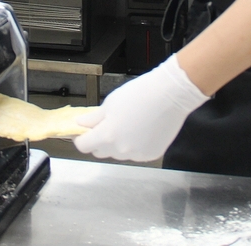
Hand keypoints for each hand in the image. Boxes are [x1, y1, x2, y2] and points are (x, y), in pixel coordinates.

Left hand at [73, 55, 208, 161]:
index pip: (84, 146)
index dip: (81, 138)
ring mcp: (137, 154)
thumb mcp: (110, 103)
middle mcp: (121, 150)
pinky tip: (140, 130)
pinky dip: (134, 145)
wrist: (169, 95)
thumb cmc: (140, 94)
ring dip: (117, 144)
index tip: (83, 133)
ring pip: (118, 154)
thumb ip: (94, 118)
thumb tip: (81, 124)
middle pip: (100, 151)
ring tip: (128, 124)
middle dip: (99, 141)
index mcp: (107, 136)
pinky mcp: (150, 155)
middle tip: (106, 125)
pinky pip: (135, 154)